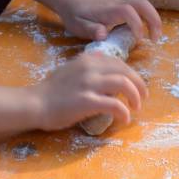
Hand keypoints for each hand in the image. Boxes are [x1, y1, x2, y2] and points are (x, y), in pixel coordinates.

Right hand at [31, 51, 147, 131]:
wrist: (35, 104)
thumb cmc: (52, 90)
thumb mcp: (71, 69)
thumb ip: (87, 65)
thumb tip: (102, 58)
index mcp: (88, 59)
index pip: (119, 63)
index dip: (132, 74)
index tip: (136, 86)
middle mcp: (90, 68)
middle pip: (125, 71)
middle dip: (139, 85)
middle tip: (143, 98)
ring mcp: (89, 83)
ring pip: (123, 84)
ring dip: (135, 96)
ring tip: (136, 107)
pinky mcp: (87, 101)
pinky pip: (114, 104)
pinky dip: (123, 112)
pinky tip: (124, 119)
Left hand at [54, 0, 162, 44]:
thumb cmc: (75, 13)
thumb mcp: (77, 25)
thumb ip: (90, 30)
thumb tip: (103, 34)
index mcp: (108, 10)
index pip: (128, 11)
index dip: (137, 24)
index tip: (138, 39)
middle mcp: (118, 4)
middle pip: (143, 4)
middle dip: (154, 20)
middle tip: (156, 39)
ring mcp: (121, 4)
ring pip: (144, 6)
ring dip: (153, 20)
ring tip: (154, 38)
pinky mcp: (122, 7)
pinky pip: (139, 10)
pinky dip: (147, 20)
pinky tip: (143, 34)